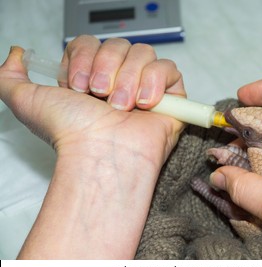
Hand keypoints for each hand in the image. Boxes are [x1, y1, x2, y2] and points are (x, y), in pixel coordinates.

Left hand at [0, 37, 184, 258]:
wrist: (102, 154)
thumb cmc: (72, 133)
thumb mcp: (27, 101)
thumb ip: (9, 77)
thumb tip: (16, 56)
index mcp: (91, 79)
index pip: (91, 43)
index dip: (85, 57)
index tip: (78, 85)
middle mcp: (119, 80)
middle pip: (118, 44)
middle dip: (106, 68)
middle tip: (100, 96)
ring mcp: (146, 87)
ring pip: (143, 53)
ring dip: (128, 79)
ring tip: (122, 106)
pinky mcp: (171, 96)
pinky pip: (168, 69)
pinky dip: (155, 82)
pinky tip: (145, 104)